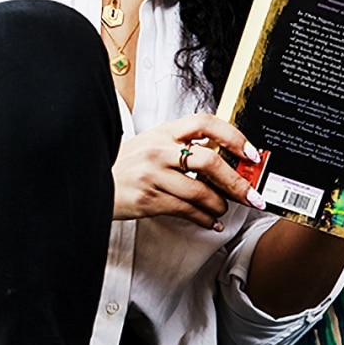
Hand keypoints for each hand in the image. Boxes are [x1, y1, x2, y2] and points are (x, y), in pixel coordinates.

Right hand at [113, 112, 265, 227]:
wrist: (93, 182)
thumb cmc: (124, 166)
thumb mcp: (150, 144)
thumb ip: (181, 146)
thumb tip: (221, 157)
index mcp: (163, 131)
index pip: (205, 123)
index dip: (233, 137)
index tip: (250, 153)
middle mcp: (158, 150)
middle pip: (209, 161)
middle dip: (237, 182)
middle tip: (250, 194)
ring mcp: (152, 175)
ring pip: (201, 191)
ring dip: (219, 204)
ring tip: (222, 209)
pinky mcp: (148, 199)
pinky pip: (186, 210)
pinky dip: (204, 218)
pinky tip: (209, 221)